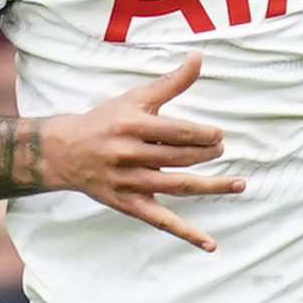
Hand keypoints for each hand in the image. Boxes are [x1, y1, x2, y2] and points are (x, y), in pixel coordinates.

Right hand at [39, 54, 244, 251]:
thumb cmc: (106, 120)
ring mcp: (130, 183)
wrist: (63, 152)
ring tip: (238, 184)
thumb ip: (170, 82)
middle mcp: (129, 155)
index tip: (219, 134)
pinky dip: (187, 234)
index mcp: (132, 126)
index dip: (203, 134)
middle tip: (221, 149)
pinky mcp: (130, 205)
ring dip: (211, 186)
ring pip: (178, 186)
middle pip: (180, 158)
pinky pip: (163, 222)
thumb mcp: (135, 98)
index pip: (177, 132)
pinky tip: (211, 245)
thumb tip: (199, 58)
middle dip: (207, 153)